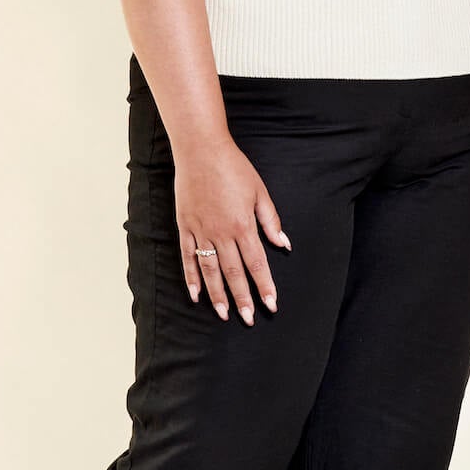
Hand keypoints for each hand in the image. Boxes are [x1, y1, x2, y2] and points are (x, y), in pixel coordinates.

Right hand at [173, 138, 290, 322]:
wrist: (201, 150)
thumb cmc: (234, 167)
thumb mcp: (260, 191)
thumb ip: (271, 220)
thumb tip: (284, 244)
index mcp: (243, 225)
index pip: (257, 263)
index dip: (264, 286)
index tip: (271, 304)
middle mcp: (221, 232)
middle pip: (233, 273)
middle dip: (242, 298)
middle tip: (248, 318)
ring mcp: (201, 231)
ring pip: (210, 270)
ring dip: (217, 295)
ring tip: (224, 314)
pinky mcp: (185, 226)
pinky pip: (188, 257)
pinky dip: (191, 277)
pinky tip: (196, 294)